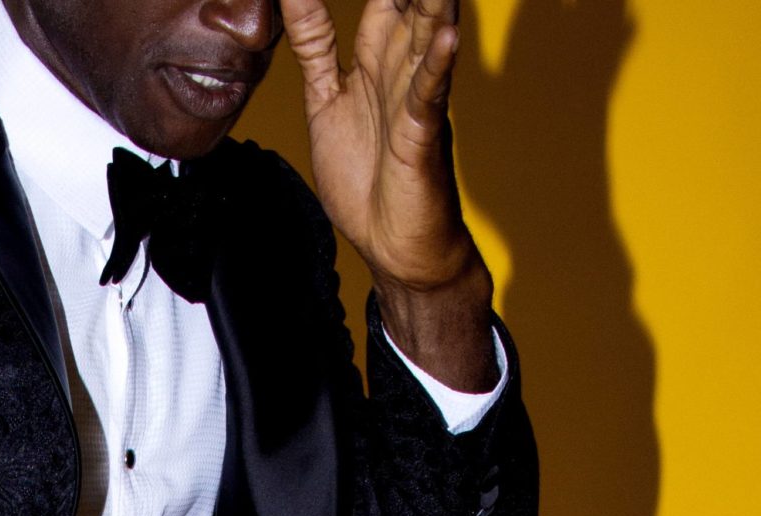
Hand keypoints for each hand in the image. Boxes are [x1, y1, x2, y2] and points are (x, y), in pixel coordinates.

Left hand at [279, 0, 497, 388]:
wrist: (394, 246)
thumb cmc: (365, 181)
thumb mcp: (325, 103)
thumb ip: (315, 48)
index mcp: (376, 65)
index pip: (380, 2)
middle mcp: (400, 74)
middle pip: (408, 8)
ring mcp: (414, 102)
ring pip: (427, 38)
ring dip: (432, 3)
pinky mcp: (421, 138)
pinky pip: (430, 96)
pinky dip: (437, 67)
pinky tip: (445, 37)